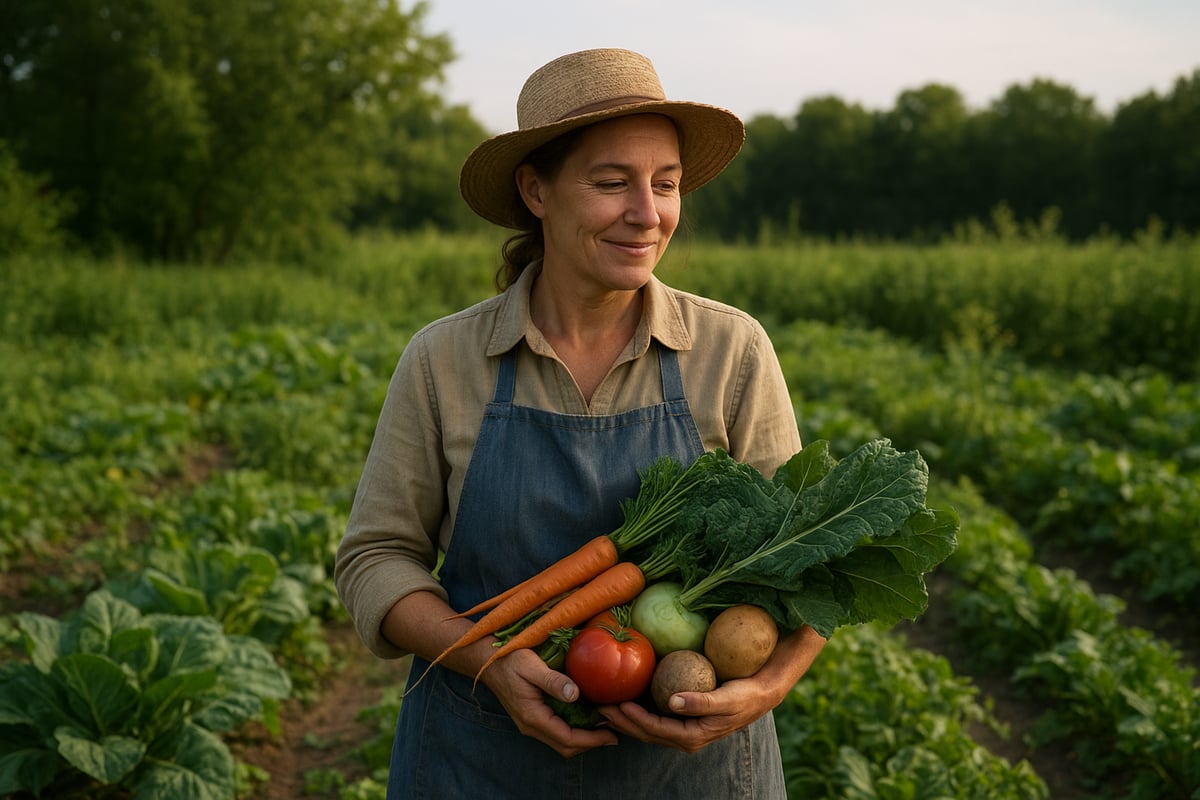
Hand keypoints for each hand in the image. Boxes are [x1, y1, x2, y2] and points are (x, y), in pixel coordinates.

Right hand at [480, 648, 618, 757]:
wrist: (487, 662)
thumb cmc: (510, 660)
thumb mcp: (532, 666)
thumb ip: (553, 681)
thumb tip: (575, 694)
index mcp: (532, 716)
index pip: (567, 739)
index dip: (592, 740)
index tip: (613, 735)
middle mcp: (531, 726)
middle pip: (565, 747)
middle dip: (591, 744)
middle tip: (614, 734)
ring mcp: (530, 723)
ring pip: (560, 742)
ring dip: (583, 739)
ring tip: (604, 727)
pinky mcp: (532, 717)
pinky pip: (556, 732)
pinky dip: (574, 731)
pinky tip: (586, 718)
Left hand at [596, 675, 773, 751]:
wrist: (759, 695)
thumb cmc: (744, 696)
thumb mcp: (726, 698)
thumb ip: (701, 702)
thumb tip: (673, 701)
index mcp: (692, 736)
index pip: (657, 729)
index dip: (636, 718)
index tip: (619, 703)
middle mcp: (685, 738)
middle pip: (647, 732)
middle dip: (623, 721)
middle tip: (601, 706)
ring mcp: (683, 731)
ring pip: (648, 728)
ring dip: (626, 718)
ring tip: (606, 705)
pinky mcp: (683, 721)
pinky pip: (655, 719)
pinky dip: (639, 712)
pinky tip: (626, 700)